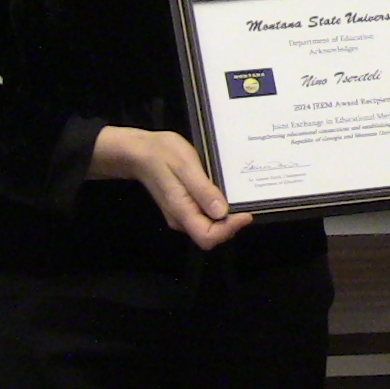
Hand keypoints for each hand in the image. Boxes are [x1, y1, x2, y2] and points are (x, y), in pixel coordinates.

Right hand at [89, 125, 252, 249]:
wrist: (140, 152)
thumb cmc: (163, 154)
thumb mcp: (186, 166)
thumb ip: (203, 190)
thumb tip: (222, 212)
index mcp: (181, 211)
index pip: (207, 237)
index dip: (229, 229)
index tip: (247, 213)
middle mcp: (181, 219)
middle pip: (210, 235)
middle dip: (231, 225)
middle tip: (249, 206)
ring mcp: (182, 215)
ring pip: (209, 228)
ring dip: (227, 219)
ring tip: (242, 200)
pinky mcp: (184, 208)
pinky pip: (205, 217)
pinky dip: (219, 212)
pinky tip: (227, 196)